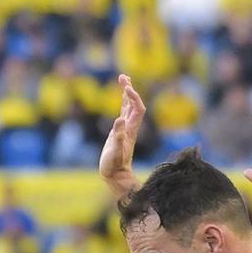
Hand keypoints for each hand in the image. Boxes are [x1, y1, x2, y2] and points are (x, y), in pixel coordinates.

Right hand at [99, 73, 145, 200]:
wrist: (116, 176)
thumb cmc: (114, 166)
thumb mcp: (115, 151)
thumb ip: (118, 136)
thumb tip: (119, 119)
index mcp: (130, 129)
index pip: (137, 108)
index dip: (133, 97)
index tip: (125, 88)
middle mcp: (130, 127)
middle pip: (134, 104)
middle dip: (129, 89)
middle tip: (122, 76)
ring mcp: (125, 129)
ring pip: (129, 107)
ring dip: (127, 93)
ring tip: (123, 79)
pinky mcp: (119, 132)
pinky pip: (123, 113)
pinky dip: (123, 102)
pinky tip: (121, 96)